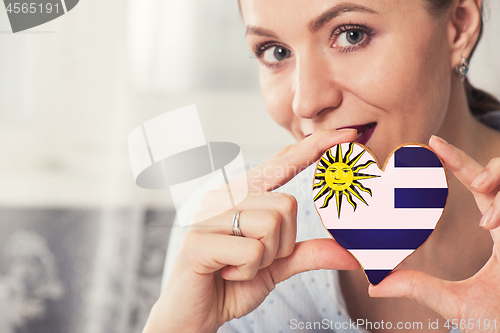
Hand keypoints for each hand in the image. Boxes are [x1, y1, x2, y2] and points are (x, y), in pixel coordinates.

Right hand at [143, 129, 359, 332]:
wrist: (195, 314)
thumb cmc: (232, 283)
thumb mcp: (276, 266)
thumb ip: (307, 252)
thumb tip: (350, 252)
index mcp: (241, 194)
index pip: (282, 163)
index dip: (314, 146)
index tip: (347, 133)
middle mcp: (223, 196)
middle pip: (286, 205)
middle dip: (282, 243)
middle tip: (257, 259)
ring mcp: (208, 215)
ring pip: (271, 226)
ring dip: (265, 259)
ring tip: (239, 266)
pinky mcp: (199, 240)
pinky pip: (252, 252)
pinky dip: (248, 272)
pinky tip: (227, 273)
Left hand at [369, 135, 499, 332]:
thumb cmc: (497, 324)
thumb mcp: (453, 302)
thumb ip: (417, 288)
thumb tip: (373, 285)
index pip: (480, 186)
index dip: (459, 161)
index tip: (433, 142)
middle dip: (484, 167)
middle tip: (471, 181)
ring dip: (498, 182)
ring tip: (482, 205)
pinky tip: (493, 224)